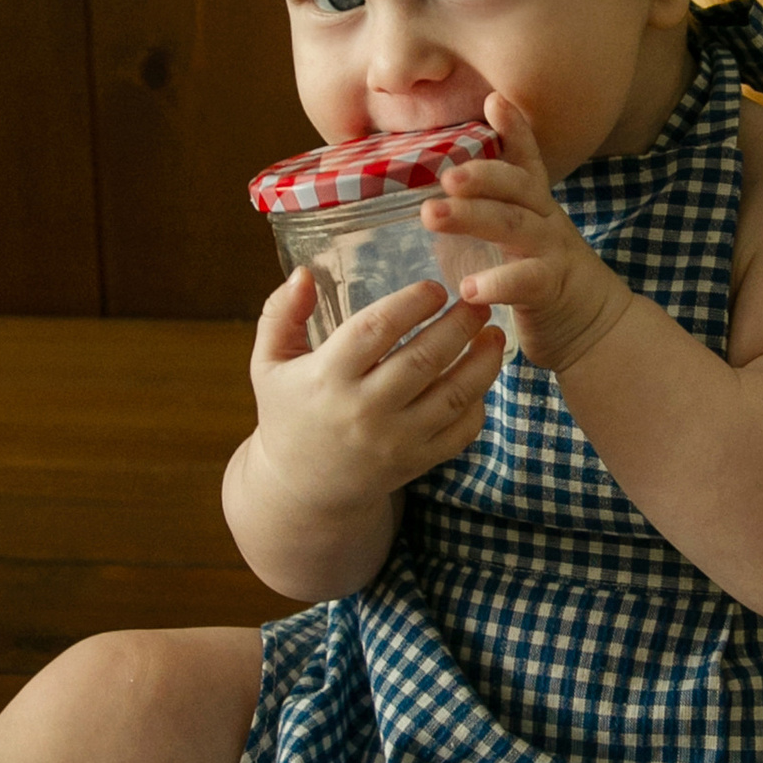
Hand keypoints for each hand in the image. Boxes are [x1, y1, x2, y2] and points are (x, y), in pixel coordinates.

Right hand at [245, 259, 503, 519]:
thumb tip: (303, 273)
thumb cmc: (288, 414)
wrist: (302, 489)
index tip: (436, 287)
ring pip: (452, 396)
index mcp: (327, 378)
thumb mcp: (268, 363)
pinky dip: (478, 403)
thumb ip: (280, 314)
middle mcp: (363, 410)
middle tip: (479, 301)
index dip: (411, 303)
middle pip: (423, 360)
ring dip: (482, 361)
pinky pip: (460, 431)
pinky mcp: (416, 462)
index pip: (375, 330)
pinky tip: (480, 376)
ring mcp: (394, 440)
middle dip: (459, 325)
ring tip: (494, 333)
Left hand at [418, 93, 636, 378]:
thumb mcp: (516, 237)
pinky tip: (467, 288)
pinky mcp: (553, 289)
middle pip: (516, 187)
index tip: (493, 99)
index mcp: (534, 204)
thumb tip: (427, 196)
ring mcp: (552, 252)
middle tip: (445, 174)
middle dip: (481, 175)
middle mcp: (545, 219)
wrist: (596, 328)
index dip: (513, 129)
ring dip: (472, 217)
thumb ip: (483, 214)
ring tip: (431, 216)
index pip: (524, 160)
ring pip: (514, 226)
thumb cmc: (543, 280)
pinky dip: (496, 283)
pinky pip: (525, 280)